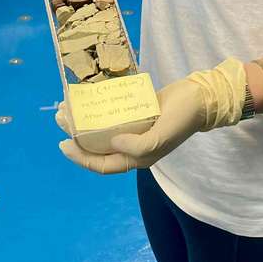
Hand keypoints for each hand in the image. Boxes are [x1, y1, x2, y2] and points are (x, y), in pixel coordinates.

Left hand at [55, 57, 246, 174]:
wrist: (201, 97)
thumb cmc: (182, 118)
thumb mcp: (160, 136)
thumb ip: (137, 146)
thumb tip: (112, 142)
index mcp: (138, 158)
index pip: (102, 164)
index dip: (80, 158)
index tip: (63, 143)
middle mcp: (133, 146)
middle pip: (98, 147)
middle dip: (77, 136)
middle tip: (60, 120)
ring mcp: (135, 129)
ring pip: (102, 129)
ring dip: (85, 121)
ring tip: (68, 108)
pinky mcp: (137, 112)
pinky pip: (113, 113)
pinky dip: (99, 108)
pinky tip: (89, 97)